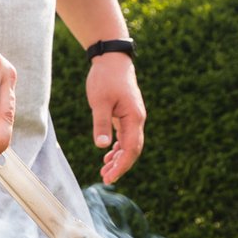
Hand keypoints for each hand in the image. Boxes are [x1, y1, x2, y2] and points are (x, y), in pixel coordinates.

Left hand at [86, 53, 145, 183]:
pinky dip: (118, 148)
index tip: (109, 177)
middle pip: (133, 149)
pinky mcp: (127, 114)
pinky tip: (108, 155)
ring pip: (129, 144)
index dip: (121, 165)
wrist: (112, 59)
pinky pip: (126, 136)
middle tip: (105, 178)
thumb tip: (102, 146)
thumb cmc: (105, 78)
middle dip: (120, 166)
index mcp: (134, 117)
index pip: (131, 149)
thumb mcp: (99, 102)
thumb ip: (101, 124)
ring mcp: (133, 117)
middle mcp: (137, 119)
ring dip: (118, 158)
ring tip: (104, 171)